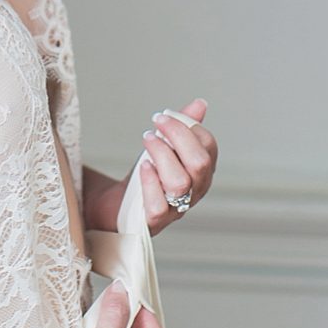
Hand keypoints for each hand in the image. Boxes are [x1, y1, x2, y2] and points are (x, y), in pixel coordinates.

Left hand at [137, 98, 217, 234]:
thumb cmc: (147, 176)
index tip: (165, 115)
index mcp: (203, 172)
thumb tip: (200, 104)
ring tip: (147, 140)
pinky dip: (151, 182)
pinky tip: (144, 166)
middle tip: (157, 122)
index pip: (209, 147)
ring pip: (180, 183)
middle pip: (200, 163)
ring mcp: (177, 209)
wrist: (119, 206)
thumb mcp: (166, 148)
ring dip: (162, 155)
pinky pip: (159, 207)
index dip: (189, 127)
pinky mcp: (155, 223)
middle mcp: (195, 192)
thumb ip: (183, 128)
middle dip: (178, 136)